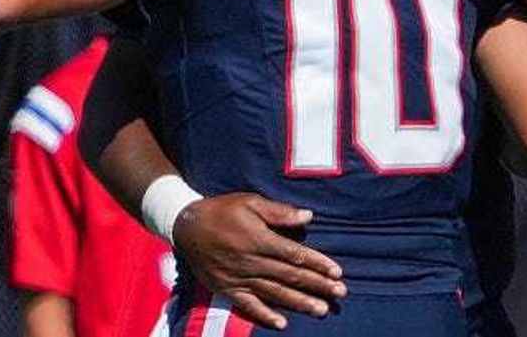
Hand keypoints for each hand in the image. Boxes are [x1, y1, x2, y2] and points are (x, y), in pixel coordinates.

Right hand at [172, 193, 345, 330]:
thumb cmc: (222, 210)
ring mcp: (239, 277)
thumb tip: (308, 217)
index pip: (295, 255)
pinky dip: (265, 315)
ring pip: (275, 293)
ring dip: (300, 302)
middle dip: (317, 285)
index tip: (337, 271)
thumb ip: (279, 212)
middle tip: (340, 293)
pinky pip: (249, 305)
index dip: (318, 263)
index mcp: (259, 239)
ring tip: (322, 310)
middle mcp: (252, 261)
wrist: (186, 225)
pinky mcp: (228, 288)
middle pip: (290, 276)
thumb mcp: (250, 202)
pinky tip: (282, 323)